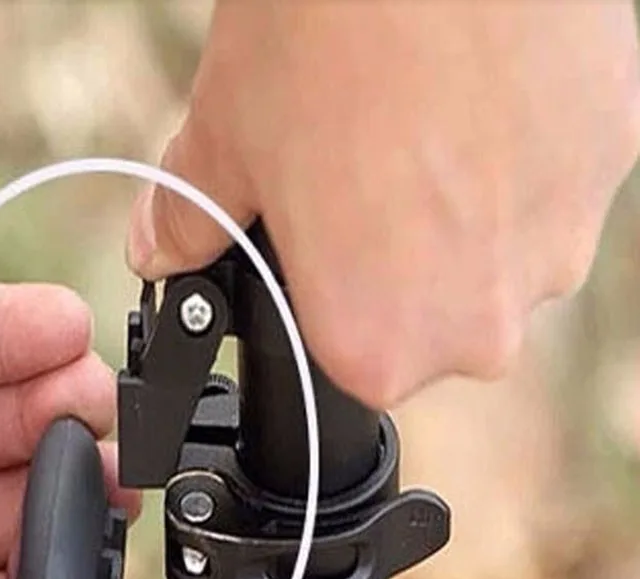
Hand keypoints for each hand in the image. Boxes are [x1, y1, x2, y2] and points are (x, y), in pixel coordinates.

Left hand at [128, 1, 639, 407]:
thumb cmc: (326, 37)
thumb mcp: (226, 141)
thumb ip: (190, 223)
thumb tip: (161, 251)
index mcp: (378, 346)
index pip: (350, 364)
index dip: (327, 302)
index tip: (317, 249)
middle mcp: (480, 326)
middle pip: (430, 323)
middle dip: (395, 263)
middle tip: (362, 174)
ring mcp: (561, 246)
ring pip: (497, 257)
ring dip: (462, 210)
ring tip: (418, 122)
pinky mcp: (612, 164)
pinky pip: (552, 187)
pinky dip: (516, 154)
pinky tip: (478, 95)